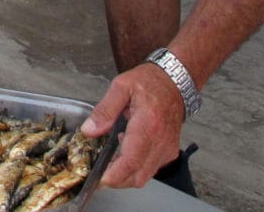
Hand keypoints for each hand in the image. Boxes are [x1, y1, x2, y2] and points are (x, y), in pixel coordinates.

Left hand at [81, 62, 184, 187]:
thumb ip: (104, 110)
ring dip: (125, 175)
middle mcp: (160, 141)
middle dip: (116, 180)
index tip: (99, 179)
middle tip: (98, 171)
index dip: (114, 175)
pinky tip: (125, 152)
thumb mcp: (121, 87)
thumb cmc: (149, 82)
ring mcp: (166, 149)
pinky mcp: (169, 152)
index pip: (132, 160)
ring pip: (144, 177)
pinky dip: (135, 169)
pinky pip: (150, 169)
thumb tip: (89, 130)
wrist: (174, 82)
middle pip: (137, 176)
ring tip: (110, 159)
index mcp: (148, 124)